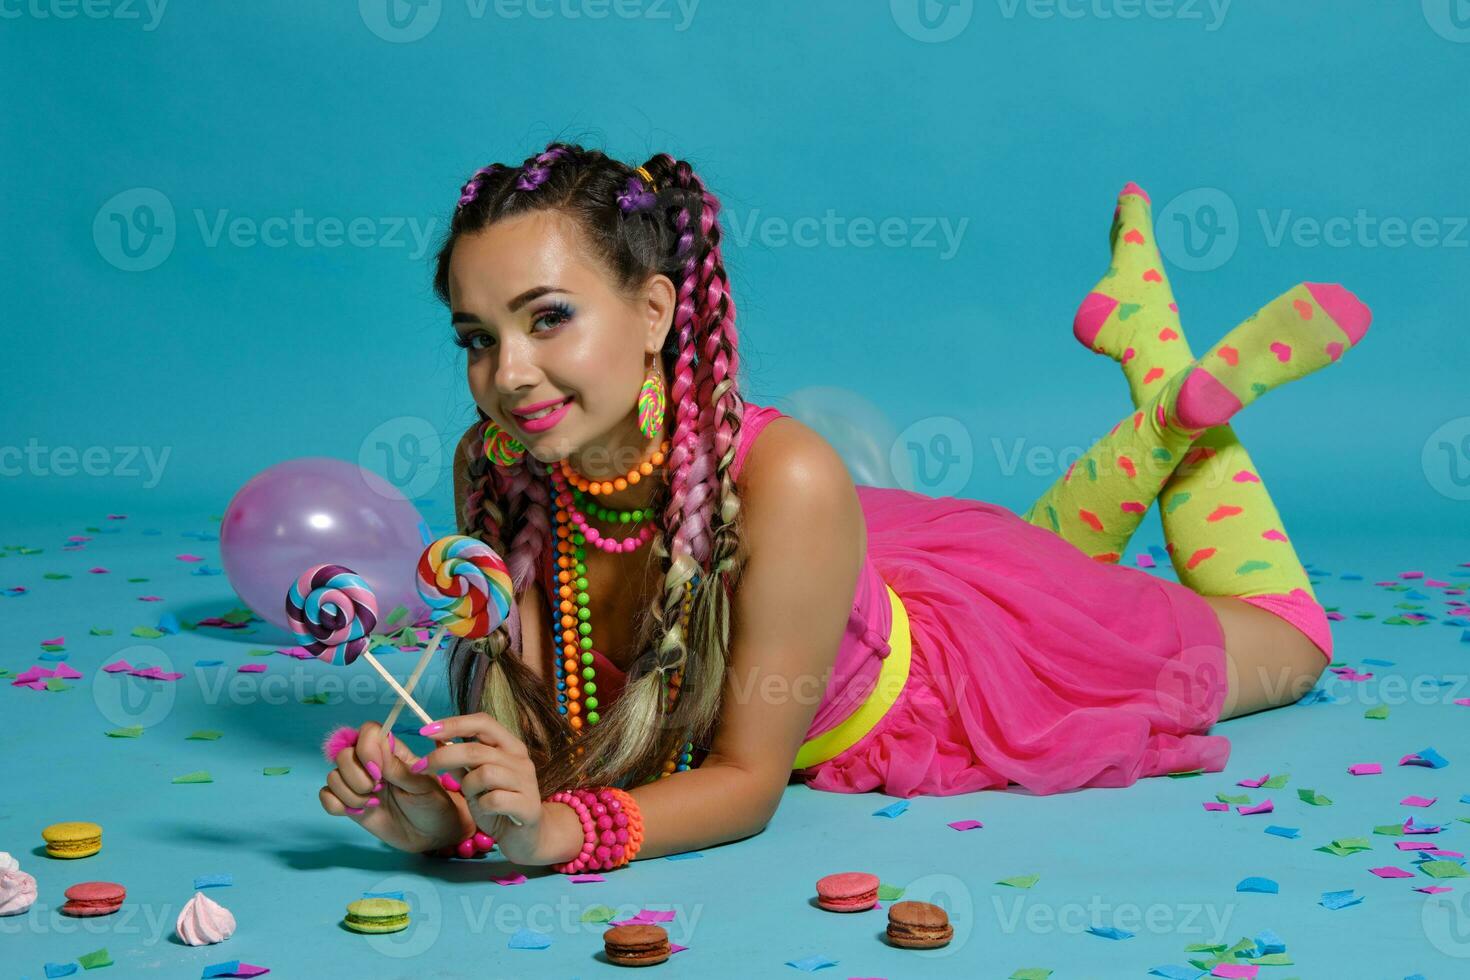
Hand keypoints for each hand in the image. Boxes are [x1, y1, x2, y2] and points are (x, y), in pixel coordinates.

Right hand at [319, 720, 471, 853]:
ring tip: (373, 804)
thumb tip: (377, 754)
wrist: (430, 835)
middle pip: (343, 754)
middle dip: (357, 776)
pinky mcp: (349, 803)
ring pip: (332, 776)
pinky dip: (336, 805)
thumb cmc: (433, 804)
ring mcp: (358, 783)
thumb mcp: (423, 786)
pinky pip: (326, 796)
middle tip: (378, 791)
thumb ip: (399, 770)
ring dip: (350, 793)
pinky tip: (359, 812)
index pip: (368, 732)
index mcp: (392, 751)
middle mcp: (370, 763)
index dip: (367, 749)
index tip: (380, 773)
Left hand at [418, 713, 553, 864]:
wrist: (528, 838)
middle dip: (442, 757)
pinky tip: (486, 812)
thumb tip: (436, 740)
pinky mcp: (528, 807)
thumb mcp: (475, 782)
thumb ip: (460, 762)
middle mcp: (521, 760)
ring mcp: (527, 782)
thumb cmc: (499, 806)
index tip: (425, 730)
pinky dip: (482, 806)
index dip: (454, 723)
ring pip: (485, 773)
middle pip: (476, 749)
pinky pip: (494, 800)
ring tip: (472, 797)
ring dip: (468, 786)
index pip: (483, 722)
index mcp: (510, 747)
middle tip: (420, 767)